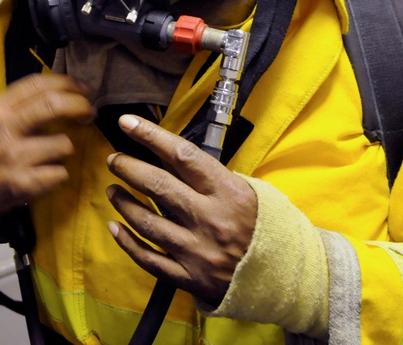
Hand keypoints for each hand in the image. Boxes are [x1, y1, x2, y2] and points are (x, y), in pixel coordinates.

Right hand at [0, 74, 92, 225]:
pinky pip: (59, 174)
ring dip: (65, 147)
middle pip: (57, 105)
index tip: (81, 88)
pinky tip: (46, 174)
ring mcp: (16, 158)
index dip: (68, 82)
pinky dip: (57, 174)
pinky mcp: (23, 185)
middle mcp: (7, 129)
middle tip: (89, 112)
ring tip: (54, 152)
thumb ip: (7, 104)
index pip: (39, 84)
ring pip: (64, 144)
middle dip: (81, 105)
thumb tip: (42, 95)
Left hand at [105, 115, 256, 305]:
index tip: (127, 122)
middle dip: (128, 168)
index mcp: (228, 193)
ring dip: (124, 203)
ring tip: (112, 190)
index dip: (151, 136)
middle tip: (114, 160)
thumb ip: (210, 177)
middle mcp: (210, 219)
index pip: (182, 155)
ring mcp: (198, 251)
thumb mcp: (249, 192)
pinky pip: (149, 258)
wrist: (289, 278)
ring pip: (147, 222)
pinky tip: (115, 227)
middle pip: (157, 186)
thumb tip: (168, 155)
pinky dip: (127, 242)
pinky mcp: (191, 278)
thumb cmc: (266, 227)